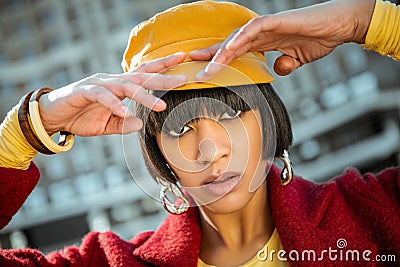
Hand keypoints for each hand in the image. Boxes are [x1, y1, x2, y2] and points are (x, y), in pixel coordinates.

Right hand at [38, 52, 186, 135]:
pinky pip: (102, 96)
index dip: (163, 66)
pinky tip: (125, 112)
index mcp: (120, 86)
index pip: (145, 73)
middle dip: (163, 77)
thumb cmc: (82, 117)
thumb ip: (124, 124)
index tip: (182, 61)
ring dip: (144, 96)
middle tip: (183, 79)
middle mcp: (112, 81)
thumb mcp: (108, 124)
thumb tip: (141, 124)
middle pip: (141, 76)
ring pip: (125, 87)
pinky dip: (114, 105)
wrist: (53, 117)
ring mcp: (98, 84)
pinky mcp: (84, 91)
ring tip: (161, 105)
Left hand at [191, 0, 374, 78]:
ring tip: (206, 65)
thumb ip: (285, 64)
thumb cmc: (320, 38)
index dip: (220, 62)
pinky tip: (229, 49)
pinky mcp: (277, 21)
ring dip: (221, 52)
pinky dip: (241, 38)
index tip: (205, 72)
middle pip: (230, 45)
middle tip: (194, 69)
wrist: (340, 26)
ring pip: (237, 38)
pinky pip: (254, 29)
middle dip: (211, 57)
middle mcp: (262, 34)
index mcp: (265, 42)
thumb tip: (277, 69)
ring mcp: (268, 27)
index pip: (236, 53)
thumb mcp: (298, 59)